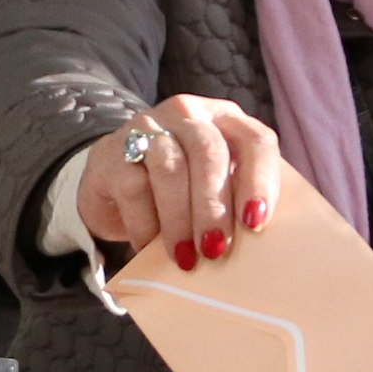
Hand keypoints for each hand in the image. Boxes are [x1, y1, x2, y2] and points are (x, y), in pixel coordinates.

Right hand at [72, 95, 283, 271]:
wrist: (112, 182)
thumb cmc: (177, 189)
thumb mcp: (212, 185)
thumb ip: (236, 198)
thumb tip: (257, 243)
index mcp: (226, 120)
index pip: (255, 141)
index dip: (260, 181)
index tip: (255, 223)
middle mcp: (188, 114)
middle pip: (209, 153)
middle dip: (213, 207)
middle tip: (213, 249)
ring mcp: (147, 128)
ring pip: (170, 169)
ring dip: (180, 219)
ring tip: (184, 257)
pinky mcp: (112, 153)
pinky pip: (134, 189)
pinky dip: (145, 226)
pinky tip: (148, 249)